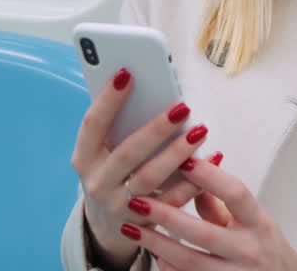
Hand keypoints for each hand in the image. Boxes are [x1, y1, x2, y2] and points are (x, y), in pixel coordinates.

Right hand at [70, 68, 215, 265]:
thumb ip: (117, 127)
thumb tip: (148, 89)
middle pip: (127, 153)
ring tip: (200, 131)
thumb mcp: (102, 152)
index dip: (108, 99)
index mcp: (84, 158)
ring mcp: (119, 206)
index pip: (92, 125)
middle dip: (156, 128)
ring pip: (151, 178)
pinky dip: (195, 180)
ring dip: (177, 153)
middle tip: (182, 107)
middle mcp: (97, 183)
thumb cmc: (111, 172)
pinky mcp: (144, 224)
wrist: (108, 225)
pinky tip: (212, 159)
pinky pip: (173, 201)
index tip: (127, 72)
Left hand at [120, 159, 296, 270]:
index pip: (237, 194)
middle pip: (204, 233)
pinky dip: (167, 267)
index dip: (210, 176)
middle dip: (167, 216)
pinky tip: (152, 254)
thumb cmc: (264, 246)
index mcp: (259, 223)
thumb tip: (189, 170)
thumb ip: (221, 198)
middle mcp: (250, 251)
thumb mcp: (252, 218)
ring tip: (131, 229)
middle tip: (137, 201)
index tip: (183, 160)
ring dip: (157, 245)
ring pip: (190, 262)